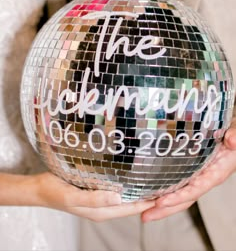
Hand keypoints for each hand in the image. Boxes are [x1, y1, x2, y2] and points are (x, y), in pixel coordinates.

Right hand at [34, 172, 154, 221]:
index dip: (149, 202)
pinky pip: (117, 190)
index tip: (166, 193)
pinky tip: (132, 175)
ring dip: (139, 190)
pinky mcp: (96, 192)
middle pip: (131, 204)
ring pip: (126, 197)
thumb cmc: (55, 192)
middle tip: (166, 183)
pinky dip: (127, 185)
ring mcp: (100, 200)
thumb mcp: (73, 197)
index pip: (131, 208)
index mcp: (101, 211)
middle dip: (148, 196)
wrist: (41, 189)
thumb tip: (120, 198)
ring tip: (154, 179)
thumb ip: (95, 199)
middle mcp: (103, 207)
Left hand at [141, 121, 235, 222]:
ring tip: (141, 209)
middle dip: (164, 210)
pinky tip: (149, 191)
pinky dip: (163, 190)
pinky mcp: (191, 170)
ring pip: (178, 194)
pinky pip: (177, 183)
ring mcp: (197, 176)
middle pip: (183, 199)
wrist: (233, 136)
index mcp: (215, 173)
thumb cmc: (234, 137)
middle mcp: (205, 178)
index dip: (178, 197)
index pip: (195, 189)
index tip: (160, 202)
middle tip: (144, 216)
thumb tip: (231, 140)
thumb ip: (235, 137)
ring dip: (160, 204)